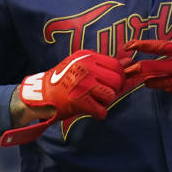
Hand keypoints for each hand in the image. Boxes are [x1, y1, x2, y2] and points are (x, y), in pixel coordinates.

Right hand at [1, 50, 124, 145]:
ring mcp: (82, 83)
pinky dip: (99, 114)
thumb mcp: (83, 65)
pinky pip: (101, 111)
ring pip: (111, 95)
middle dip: (114, 91)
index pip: (116, 66)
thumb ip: (106, 64)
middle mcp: (86, 67)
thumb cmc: (64, 80)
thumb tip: (131, 62)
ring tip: (95, 101)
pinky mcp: (78, 100)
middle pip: (117, 81)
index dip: (119, 77)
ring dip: (105, 102)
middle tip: (104, 95)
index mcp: (87, 56)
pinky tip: (91, 111)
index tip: (112, 84)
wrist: (40, 94)